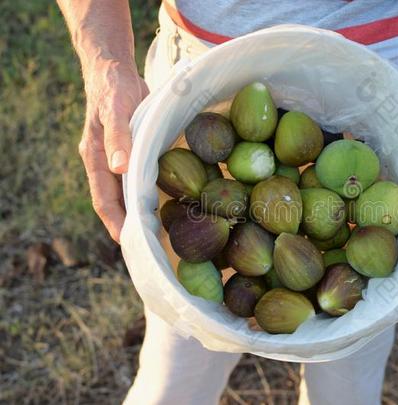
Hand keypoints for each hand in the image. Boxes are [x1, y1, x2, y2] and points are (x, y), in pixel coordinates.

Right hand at [79, 58, 148, 241]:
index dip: (115, 222)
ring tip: (158, 234)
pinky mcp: (131, 154)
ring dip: (139, 214)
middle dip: (128, 226)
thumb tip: (119, 168)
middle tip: (149, 247)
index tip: (128, 242)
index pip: (103, 199)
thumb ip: (118, 136)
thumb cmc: (114, 88)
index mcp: (95, 158)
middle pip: (115, 203)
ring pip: (126, 194)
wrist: (115, 71)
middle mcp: (104, 164)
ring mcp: (117, 160)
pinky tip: (164, 205)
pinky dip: (148, 195)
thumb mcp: (117, 108)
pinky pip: (138, 181)